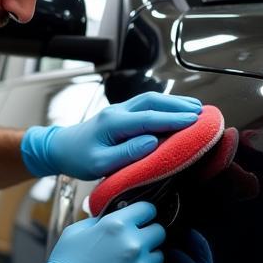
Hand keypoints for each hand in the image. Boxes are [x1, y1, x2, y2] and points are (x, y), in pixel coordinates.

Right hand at [19, 201, 164, 262]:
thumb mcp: (75, 232)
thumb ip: (99, 221)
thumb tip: (109, 219)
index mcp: (116, 226)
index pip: (147, 209)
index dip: (144, 213)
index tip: (143, 218)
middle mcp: (132, 245)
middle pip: (159, 231)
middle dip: (148, 235)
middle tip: (134, 244)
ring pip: (158, 256)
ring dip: (146, 259)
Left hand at [21, 92, 201, 179]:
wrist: (60, 148)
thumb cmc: (79, 159)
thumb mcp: (100, 163)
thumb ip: (126, 153)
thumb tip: (152, 142)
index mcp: (113, 123)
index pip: (149, 118)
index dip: (173, 119)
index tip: (194, 121)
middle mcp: (118, 111)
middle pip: (153, 102)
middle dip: (179, 106)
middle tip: (202, 112)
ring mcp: (119, 109)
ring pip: (151, 99)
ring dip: (174, 102)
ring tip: (196, 107)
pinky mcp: (121, 112)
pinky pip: (146, 104)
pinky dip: (165, 104)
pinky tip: (177, 108)